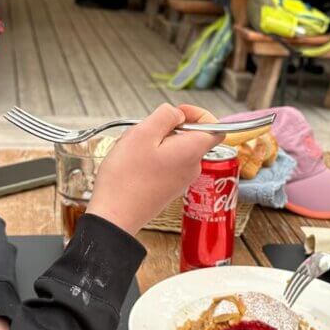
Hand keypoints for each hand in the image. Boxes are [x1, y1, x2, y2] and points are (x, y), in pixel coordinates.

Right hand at [87, 104, 222, 235]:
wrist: (114, 216)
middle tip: (144, 132)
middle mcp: (192, 168)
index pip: (215, 128)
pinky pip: (165, 164)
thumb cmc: (126, 178)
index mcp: (192, 152)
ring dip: (155, 143)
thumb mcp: (143, 133)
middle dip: (167, 128)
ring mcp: (180, 180)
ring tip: (134, 150)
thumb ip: (165, 116)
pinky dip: (150, 157)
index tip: (177, 113)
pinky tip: (132, 163)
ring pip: (174, 149)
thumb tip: (178, 114)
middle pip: (190, 137)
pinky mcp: (167, 188)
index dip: (198, 115)